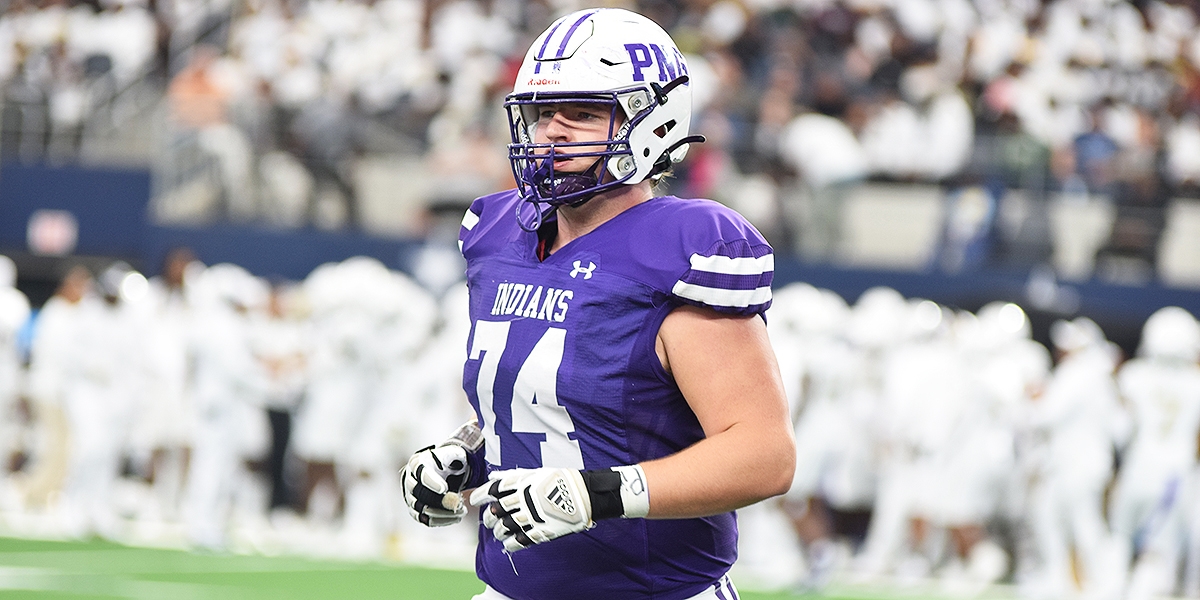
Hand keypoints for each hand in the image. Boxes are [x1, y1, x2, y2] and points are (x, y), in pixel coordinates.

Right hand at [401, 444, 469, 526]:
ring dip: (442, 513)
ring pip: (421, 509)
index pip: (420, 473)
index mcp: (417, 463)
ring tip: (461, 511)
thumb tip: (466, 460)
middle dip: (439, 500)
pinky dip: (441, 520)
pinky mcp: (416, 510)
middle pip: (419, 493)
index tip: (444, 489)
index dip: (431, 482)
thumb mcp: (454, 453)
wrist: (445, 470)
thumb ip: (458, 455)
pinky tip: (456, 518)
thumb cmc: (448, 461)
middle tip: (457, 503)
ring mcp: (411, 497)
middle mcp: (410, 480)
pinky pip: (425, 520)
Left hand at [469, 468, 592, 551]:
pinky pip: (519, 541)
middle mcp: (524, 499)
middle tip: (488, 520)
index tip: (474, 501)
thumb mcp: (536, 472)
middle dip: (489, 518)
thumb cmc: (560, 480)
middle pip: (496, 511)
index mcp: (522, 483)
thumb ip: (513, 476)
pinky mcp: (541, 531)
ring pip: (504, 528)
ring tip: (498, 533)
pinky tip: (508, 544)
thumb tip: (494, 476)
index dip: (480, 496)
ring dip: (498, 532)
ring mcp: (532, 516)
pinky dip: (510, 544)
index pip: (493, 489)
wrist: (584, 495)